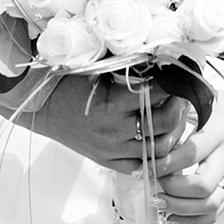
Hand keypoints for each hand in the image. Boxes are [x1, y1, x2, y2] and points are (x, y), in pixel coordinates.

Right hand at [32, 74, 187, 172]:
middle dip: (177, 107)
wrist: (42, 108)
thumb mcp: (94, 69)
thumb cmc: (65, 83)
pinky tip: (160, 140)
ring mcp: (113, 150)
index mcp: (112, 105)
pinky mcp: (109, 162)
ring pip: (158, 149)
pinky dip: (156, 156)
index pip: (155, 94)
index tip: (177, 74)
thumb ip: (124, 67)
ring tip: (174, 116)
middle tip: (180, 95)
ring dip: (172, 132)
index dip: (170, 83)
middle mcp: (115, 132)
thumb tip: (154, 58)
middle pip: (163, 124)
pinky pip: (141, 166)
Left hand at [151, 92, 223, 223]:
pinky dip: (193, 221)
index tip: (149, 162)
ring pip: (209, 205)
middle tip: (154, 182)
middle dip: (173, 189)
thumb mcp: (208, 104)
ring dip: (180, 209)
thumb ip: (183, 114)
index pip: (191, 153)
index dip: (167, 162)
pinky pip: (216, 213)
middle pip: (202, 185)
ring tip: (159, 202)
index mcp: (218, 133)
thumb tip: (152, 123)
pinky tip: (174, 217)